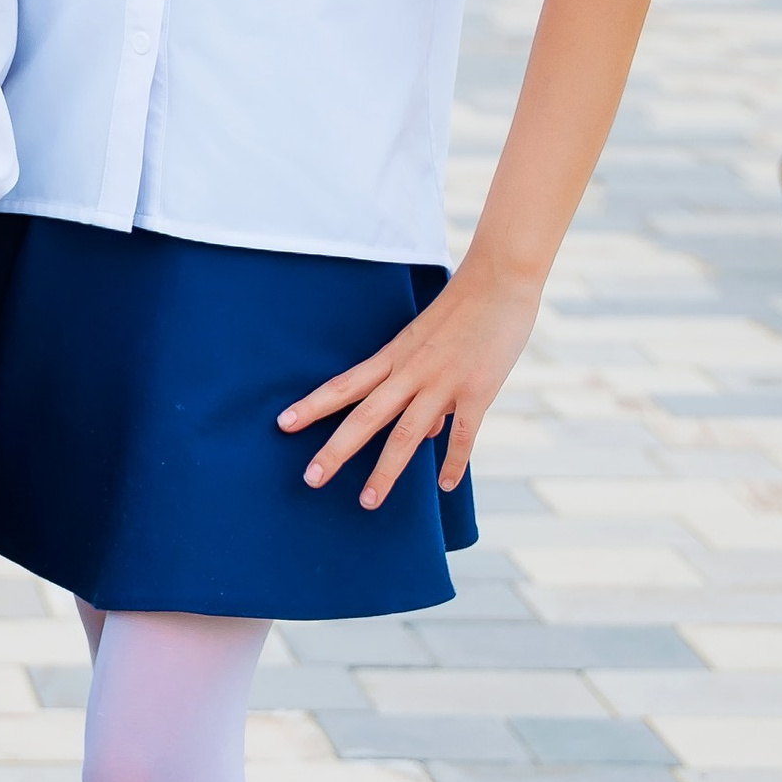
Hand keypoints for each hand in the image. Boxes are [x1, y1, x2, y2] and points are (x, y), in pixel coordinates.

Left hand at [278, 253, 541, 508]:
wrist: (498, 279)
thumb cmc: (462, 309)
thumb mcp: (427, 342)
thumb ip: (422, 387)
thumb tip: (427, 434)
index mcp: (393, 356)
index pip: (344, 384)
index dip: (313, 406)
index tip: (282, 424)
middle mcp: (411, 371)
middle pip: (365, 416)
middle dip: (336, 449)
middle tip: (310, 479)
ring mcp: (443, 382)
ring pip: (406, 434)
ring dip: (386, 470)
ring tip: (368, 502)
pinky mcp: (477, 390)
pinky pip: (463, 435)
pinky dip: (453, 462)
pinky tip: (444, 486)